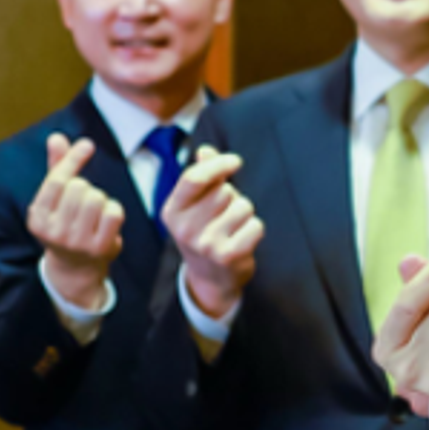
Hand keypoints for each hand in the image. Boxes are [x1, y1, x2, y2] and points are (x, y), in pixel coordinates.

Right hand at [28, 134, 124, 310]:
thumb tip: (57, 137)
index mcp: (37, 217)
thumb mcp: (56, 199)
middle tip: (85, 203)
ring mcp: (76, 242)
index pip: (56, 180)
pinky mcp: (99, 248)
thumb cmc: (66, 223)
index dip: (73, 159)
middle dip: (87, 188)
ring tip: (95, 212)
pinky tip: (108, 220)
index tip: (87, 144)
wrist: (76, 267)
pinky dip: (115, 210)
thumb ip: (57, 167)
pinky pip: (114, 213)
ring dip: (101, 199)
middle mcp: (53, 232)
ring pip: (97, 198)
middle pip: (80, 187)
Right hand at [163, 144, 262, 318]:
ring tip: (232, 228)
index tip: (235, 161)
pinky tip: (242, 240)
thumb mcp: (194, 205)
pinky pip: (256, 225)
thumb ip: (201, 176)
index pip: (194, 178)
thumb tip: (206, 150)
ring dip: (245, 214)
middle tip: (224, 215)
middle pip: (225, 191)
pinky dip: (255, 229)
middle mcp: (184, 229)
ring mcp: (206, 244)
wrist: (210, 279)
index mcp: (172, 211)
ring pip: (244, 206)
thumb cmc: (204, 231)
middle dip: (232, 197)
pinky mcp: (229, 256)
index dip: (219, 164)